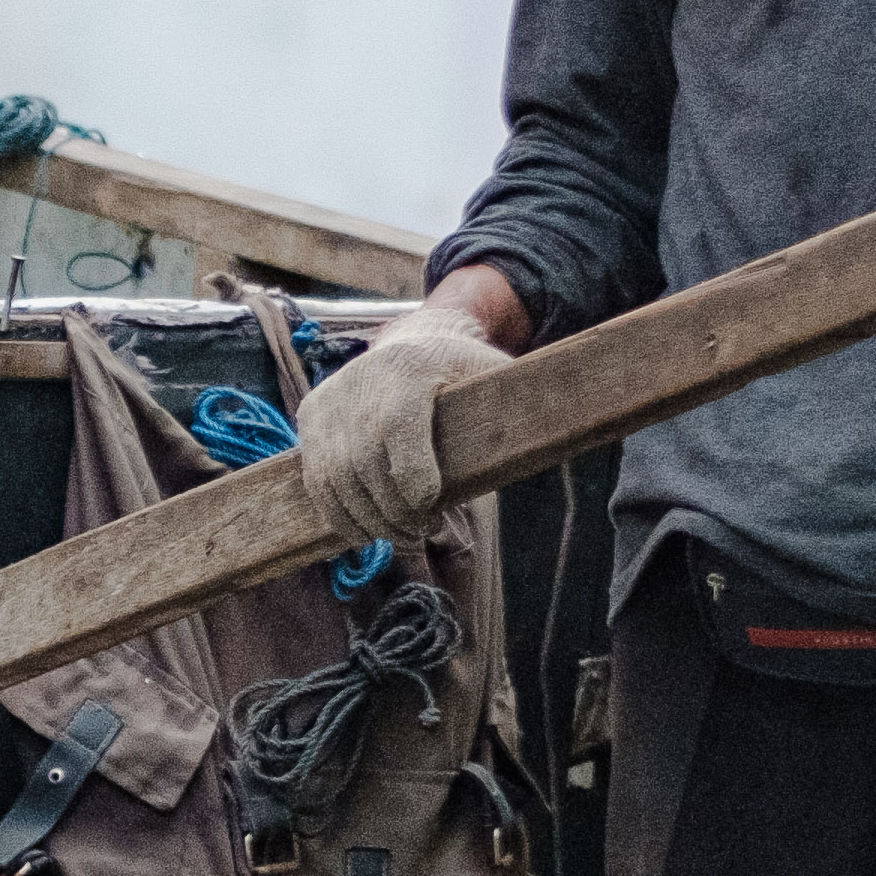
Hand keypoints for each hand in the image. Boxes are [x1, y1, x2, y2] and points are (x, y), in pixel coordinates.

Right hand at [290, 306, 513, 543]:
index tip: (436, 513)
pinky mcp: (311, 415)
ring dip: (367, 520)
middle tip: (421, 531)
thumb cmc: (464, 370)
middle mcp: (361, 381)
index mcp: (409, 369)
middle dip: (394, 512)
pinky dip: (339, 513)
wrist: (412, 341)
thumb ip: (524, 399)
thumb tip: (564, 424)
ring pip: (336, 479)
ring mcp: (331, 399)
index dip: (416, 486)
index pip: (398, 434)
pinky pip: (316, 479)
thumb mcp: (496, 375)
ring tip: (398, 535)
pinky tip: (366, 530)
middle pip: (366, 466)